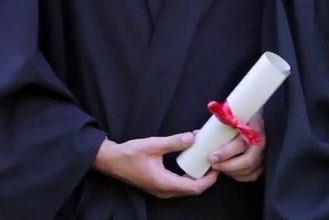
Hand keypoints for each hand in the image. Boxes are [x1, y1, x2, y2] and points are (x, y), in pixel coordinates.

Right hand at [93, 133, 217, 198]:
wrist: (110, 161)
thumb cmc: (130, 154)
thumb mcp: (153, 145)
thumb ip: (174, 142)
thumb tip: (194, 137)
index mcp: (163, 183)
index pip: (193, 188)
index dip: (209, 180)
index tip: (218, 168)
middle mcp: (163, 190)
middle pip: (191, 190)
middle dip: (206, 179)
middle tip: (216, 163)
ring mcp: (160, 190)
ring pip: (185, 189)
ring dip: (198, 179)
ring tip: (207, 163)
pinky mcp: (157, 186)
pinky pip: (178, 186)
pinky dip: (188, 178)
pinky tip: (193, 165)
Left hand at [209, 112, 265, 181]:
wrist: (256, 117)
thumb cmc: (242, 115)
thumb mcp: (232, 113)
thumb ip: (218, 124)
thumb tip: (196, 135)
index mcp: (255, 127)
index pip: (242, 143)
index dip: (226, 152)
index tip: (212, 156)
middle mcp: (262, 141)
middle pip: (247, 160)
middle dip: (228, 165)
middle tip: (212, 164)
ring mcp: (265, 153)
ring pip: (249, 169)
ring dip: (231, 171)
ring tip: (219, 166)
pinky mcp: (264, 162)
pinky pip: (252, 175)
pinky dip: (239, 175)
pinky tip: (229, 171)